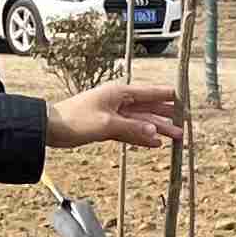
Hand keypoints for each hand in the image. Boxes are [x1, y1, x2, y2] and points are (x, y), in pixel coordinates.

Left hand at [49, 81, 184, 149]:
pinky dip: (142, 137)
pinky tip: (155, 144)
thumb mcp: (107, 124)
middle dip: (167, 117)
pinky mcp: (108, 127)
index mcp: (120, 93)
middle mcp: (119, 102)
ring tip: (176, 138)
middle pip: (149, 108)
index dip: (168, 97)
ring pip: (142, 122)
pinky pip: (131, 131)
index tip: (184, 100)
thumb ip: (133, 128)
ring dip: (158, 129)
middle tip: (185, 125)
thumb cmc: (76, 120)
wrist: (51, 128)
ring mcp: (114, 114)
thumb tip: (155, 132)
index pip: (150, 93)